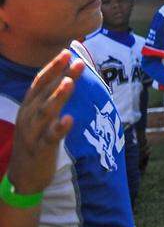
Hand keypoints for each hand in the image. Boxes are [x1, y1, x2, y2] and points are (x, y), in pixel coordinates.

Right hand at [6, 51, 83, 195]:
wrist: (24, 175)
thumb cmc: (37, 140)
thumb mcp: (41, 117)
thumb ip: (52, 98)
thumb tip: (68, 76)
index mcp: (29, 107)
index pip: (39, 82)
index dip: (53, 67)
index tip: (68, 51)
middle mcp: (28, 116)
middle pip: (44, 93)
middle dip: (60, 76)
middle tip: (77, 61)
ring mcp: (33, 132)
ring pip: (44, 112)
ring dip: (57, 97)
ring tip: (70, 83)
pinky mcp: (40, 149)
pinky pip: (49, 137)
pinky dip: (59, 128)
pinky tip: (69, 119)